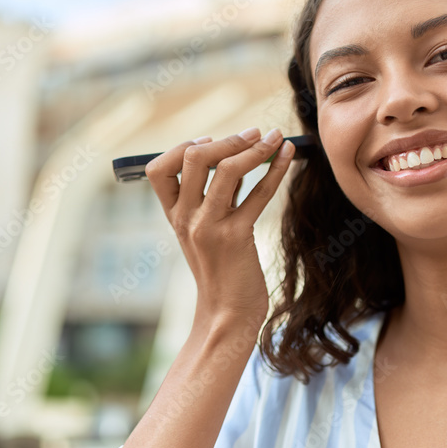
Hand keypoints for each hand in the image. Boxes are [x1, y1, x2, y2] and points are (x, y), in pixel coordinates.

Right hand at [145, 127, 294, 323]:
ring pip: (227, 169)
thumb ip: (215, 196)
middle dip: (227, 139)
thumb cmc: (223, 270)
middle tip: (253, 133)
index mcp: (174, 216)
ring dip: (254, 148)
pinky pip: (258, 193)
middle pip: (194, 158)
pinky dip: (276, 169)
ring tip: (273, 137)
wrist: (228, 314)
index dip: (183, 147)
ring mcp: (209, 227)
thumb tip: (235, 155)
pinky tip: (287, 155)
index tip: (210, 140)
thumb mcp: (208, 231)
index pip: (159, 169)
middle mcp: (186, 219)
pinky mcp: (237, 237)